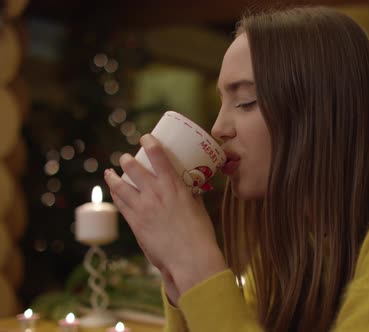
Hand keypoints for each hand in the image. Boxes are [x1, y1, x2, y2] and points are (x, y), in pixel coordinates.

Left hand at [104, 134, 226, 300]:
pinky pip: (121, 204)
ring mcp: (143, 208)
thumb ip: (190, 196)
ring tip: (110, 172)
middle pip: (134, 169)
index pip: (159, 157)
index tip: (146, 138)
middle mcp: (156, 193)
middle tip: (125, 158)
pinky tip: (114, 192)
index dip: (150, 144)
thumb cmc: (200, 234)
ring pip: (121, 186)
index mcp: (174, 186)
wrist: (190, 257)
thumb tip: (188, 190)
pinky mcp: (135, 223)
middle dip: (127, 160)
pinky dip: (116, 195)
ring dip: (114, 176)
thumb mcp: (197, 208)